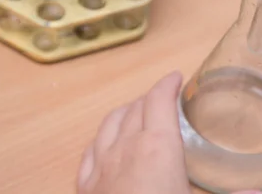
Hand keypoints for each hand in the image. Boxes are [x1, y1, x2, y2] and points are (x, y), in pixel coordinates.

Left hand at [77, 71, 261, 193]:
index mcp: (158, 147)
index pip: (159, 100)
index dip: (167, 84)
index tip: (176, 78)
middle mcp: (126, 148)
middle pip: (136, 107)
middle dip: (150, 97)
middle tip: (165, 98)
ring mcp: (101, 167)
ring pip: (110, 124)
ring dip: (126, 112)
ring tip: (137, 111)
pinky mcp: (86, 187)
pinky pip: (90, 151)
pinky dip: (101, 139)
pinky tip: (105, 144)